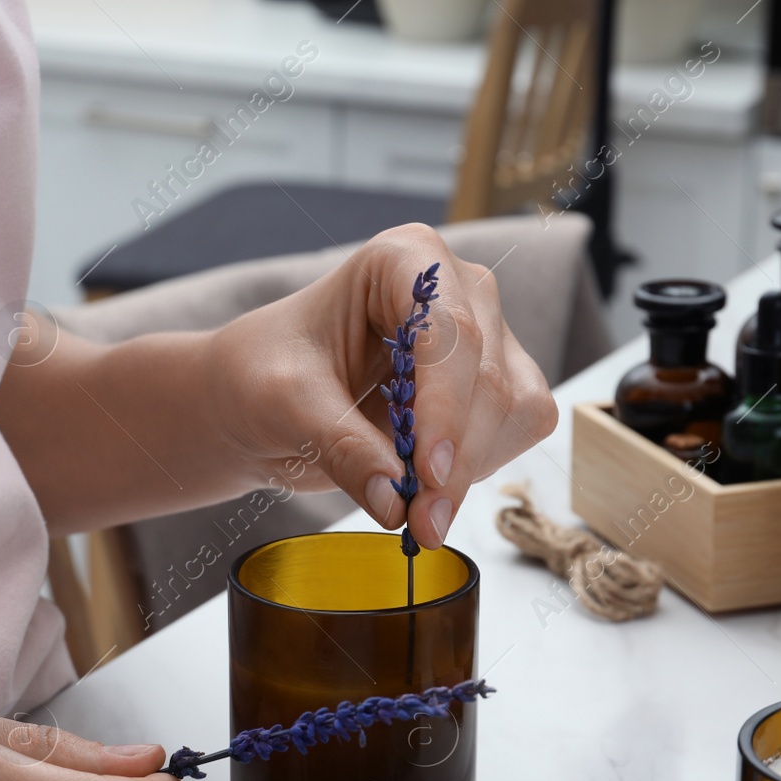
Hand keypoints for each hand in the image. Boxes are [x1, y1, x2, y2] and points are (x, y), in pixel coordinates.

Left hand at [206, 223, 557, 549]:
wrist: (259, 395)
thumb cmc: (263, 374)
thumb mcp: (285, 405)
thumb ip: (341, 446)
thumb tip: (395, 500)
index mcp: (405, 259)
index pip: (450, 332)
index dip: (445, 407)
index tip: (426, 474)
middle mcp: (458, 289)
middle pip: (490, 376)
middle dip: (457, 459)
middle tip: (419, 522)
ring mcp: (485, 335)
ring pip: (517, 406)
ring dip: (473, 470)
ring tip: (416, 511)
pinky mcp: (495, 384)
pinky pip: (520, 428)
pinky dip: (481, 468)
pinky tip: (429, 485)